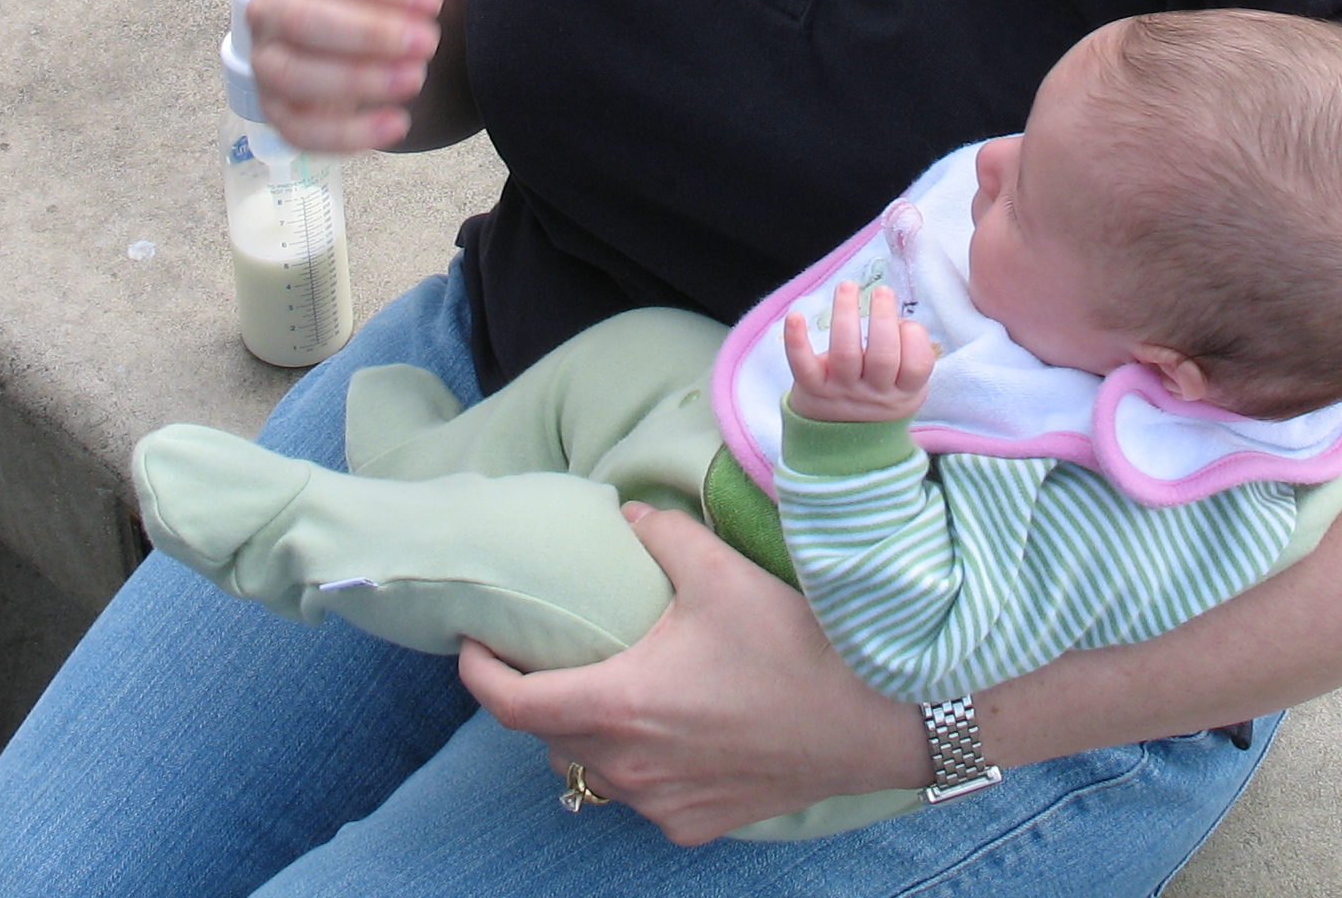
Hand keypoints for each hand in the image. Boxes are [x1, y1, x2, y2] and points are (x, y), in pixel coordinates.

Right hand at [246, 0, 477, 151]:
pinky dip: (348, 135)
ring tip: (416, 77)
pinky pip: (301, 130)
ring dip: (358, 80)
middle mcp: (271, 10)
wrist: (338, 26)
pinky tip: (397, 125)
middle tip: (429, 41)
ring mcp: (269, 63)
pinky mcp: (280, 112)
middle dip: (369, 32)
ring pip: (296, 75)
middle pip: (304, 21)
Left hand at [459, 504, 930, 841]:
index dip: (478, 673)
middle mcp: (629, 767)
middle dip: (532, 697)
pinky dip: (635, 763)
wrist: (871, 721)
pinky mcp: (694, 825)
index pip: (512, 703)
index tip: (470, 644)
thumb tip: (624, 515)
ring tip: (606, 686)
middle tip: (545, 654)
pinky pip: (640, 796)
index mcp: (620, 704)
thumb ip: (661, 535)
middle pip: (546, 738)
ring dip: (584, 733)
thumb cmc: (794, 645)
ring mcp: (661, 805)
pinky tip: (665, 729)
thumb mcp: (721, 573)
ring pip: (591, 772)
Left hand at [784, 278, 934, 424]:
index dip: (914, 338)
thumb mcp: (908, 387)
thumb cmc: (880, 397)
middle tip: (882, 292)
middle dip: (883, 319)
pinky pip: (803, 365)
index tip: (904, 324)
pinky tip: (796, 316)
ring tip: (848, 287)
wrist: (842, 443)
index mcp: (904, 390)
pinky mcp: (812, 388)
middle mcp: (874, 393)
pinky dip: (797, 341)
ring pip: (845, 353)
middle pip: (883, 356)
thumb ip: (909, 353)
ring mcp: (842, 391)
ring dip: (846, 315)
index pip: (918, 364)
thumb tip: (893, 316)